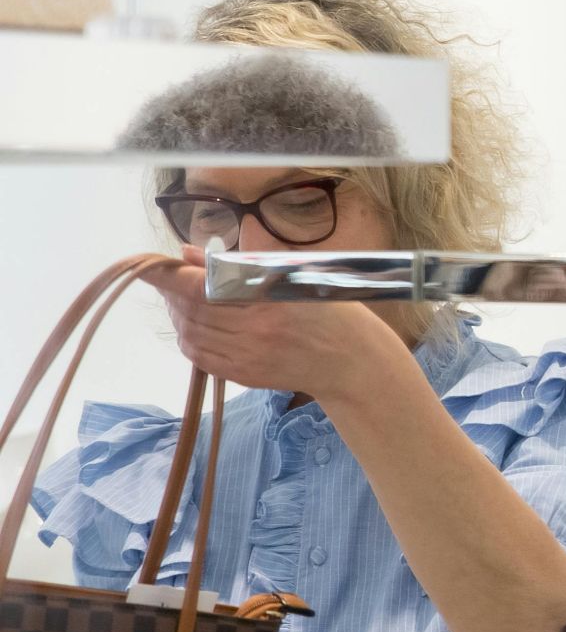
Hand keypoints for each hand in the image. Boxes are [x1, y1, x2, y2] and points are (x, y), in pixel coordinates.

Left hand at [139, 245, 411, 401]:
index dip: (169, 276)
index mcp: (268, 303)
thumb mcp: (292, 275)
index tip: (147, 264)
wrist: (353, 362)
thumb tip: (189, 254)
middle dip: (172, 292)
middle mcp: (254, 334)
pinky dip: (189, 338)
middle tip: (170, 277)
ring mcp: (248, 359)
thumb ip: (239, 264)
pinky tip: (196, 325)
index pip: (201, 287)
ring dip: (178, 315)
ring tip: (183, 299)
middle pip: (191, 311)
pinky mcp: (245, 377)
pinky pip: (201, 357)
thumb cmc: (330, 310)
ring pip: (191, 334)